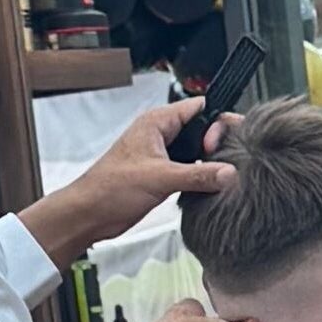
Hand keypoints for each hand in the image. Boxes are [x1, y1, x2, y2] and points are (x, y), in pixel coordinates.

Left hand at [16, 100, 237, 269]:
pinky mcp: (161, 175)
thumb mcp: (160, 178)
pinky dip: (201, 178)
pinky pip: (189, 170)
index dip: (218, 120)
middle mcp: (161, 135)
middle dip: (218, 143)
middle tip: (230, 161)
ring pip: (196, 152)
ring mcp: (161, 155)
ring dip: (209, 163)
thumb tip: (229, 173)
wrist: (91, 213)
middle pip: (201, 130)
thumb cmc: (112, 188)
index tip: (230, 140)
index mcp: (157, 122)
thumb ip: (198, 175)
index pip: (198, 108)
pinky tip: (211, 188)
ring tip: (227, 175)